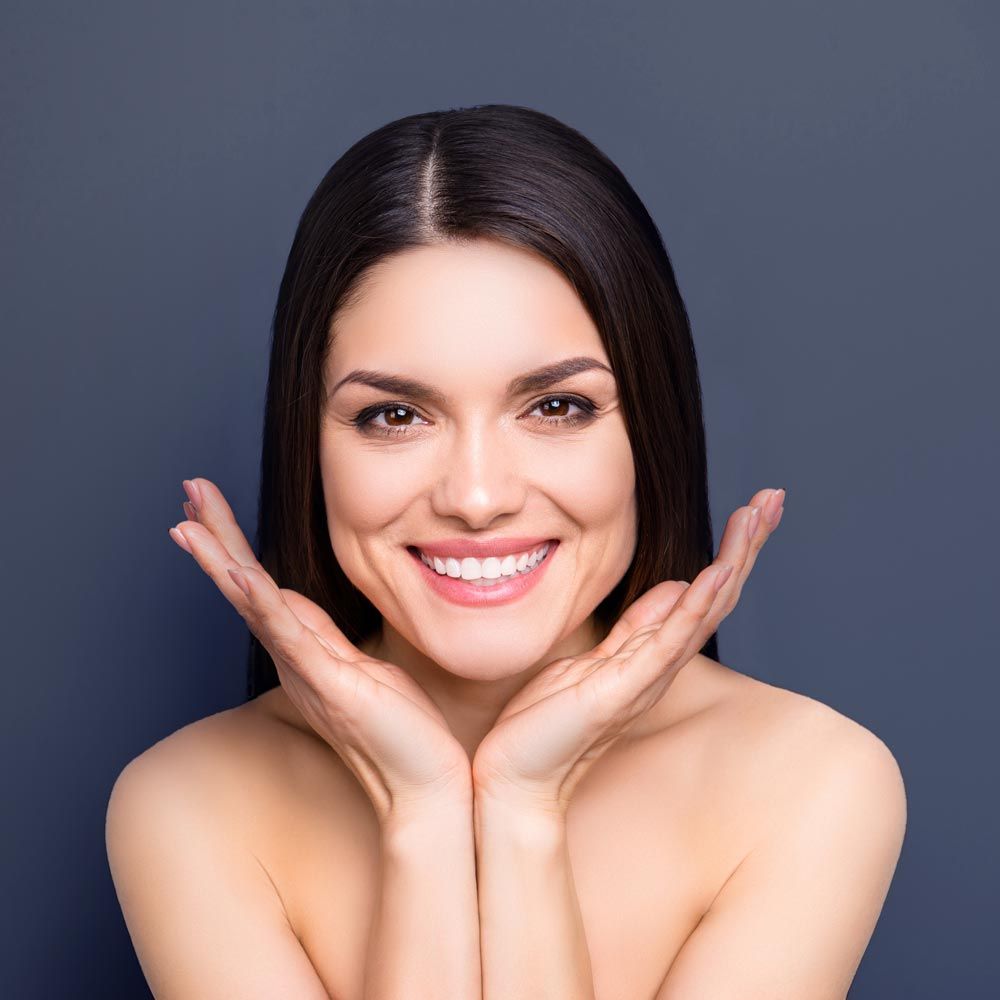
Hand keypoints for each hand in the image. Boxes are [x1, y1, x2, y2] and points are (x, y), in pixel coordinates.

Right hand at [168, 477, 471, 822]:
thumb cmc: (401, 729)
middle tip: (189, 489)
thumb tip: (303, 607)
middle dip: (217, 537)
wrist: (424, 782)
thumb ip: (329, 640)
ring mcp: (308, 672)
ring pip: (255, 606)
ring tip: (189, 523)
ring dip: (222, 561)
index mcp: (304, 652)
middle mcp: (296, 660)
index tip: (210, 506)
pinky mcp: (330, 685)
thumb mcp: (363, 668)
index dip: (235, 546)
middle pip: (246, 587)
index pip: (262, 586)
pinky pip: (289, 637)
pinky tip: (237, 574)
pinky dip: (260, 603)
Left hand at [471, 488, 785, 815]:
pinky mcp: (618, 694)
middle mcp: (659, 666)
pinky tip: (717, 574)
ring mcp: (643, 680)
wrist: (514, 776)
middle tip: (774, 497)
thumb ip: (638, 627)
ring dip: (731, 562)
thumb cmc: (546, 722)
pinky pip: (666, 646)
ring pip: (702, 612)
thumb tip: (675, 586)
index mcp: (651, 655)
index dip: (730, 551)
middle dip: (746, 546)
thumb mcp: (595, 658)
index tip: (754, 508)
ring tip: (758, 517)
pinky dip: (695, 609)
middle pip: (716, 597)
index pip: (703, 594)